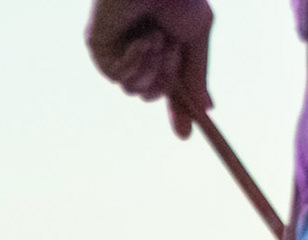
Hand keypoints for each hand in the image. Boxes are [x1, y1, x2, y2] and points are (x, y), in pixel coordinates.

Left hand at [86, 0, 212, 137]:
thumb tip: (206, 111)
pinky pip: (119, 78)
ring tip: (155, 37)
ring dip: (152, 66)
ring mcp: (118, 52)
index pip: (169, 88)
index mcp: (165, 47)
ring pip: (135, 89)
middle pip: (151, 94)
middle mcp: (140, 52)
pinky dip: (135, 61)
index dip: (177, 112)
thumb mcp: (196, 37)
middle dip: (167, 77)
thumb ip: (197, 75)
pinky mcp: (100, 50)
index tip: (186, 135)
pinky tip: (139, 39)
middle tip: (171, 50)